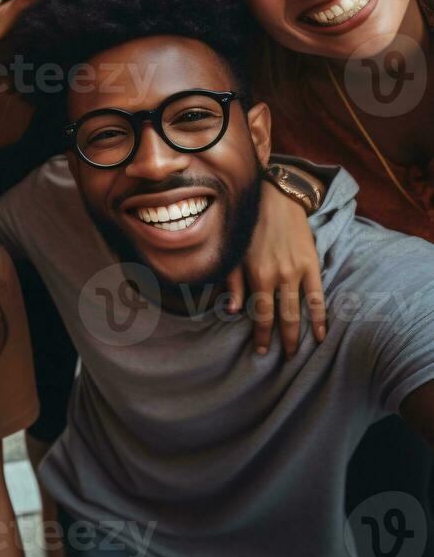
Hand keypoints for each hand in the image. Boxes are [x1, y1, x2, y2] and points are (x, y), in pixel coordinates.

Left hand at [225, 182, 326, 357]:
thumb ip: (234, 282)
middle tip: (284, 359)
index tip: (262, 351)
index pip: (261, 314)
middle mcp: (278, 275)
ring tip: (301, 351)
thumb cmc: (247, 225)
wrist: (274, 197)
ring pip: (301, 310)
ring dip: (301, 333)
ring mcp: (297, 270)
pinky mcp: (312, 263)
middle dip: (283, 340)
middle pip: (283, 317)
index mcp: (257, 274)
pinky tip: (322, 332)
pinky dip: (321, 316)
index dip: (262, 335)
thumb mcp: (234, 252)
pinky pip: (319, 295)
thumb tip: (233, 312)